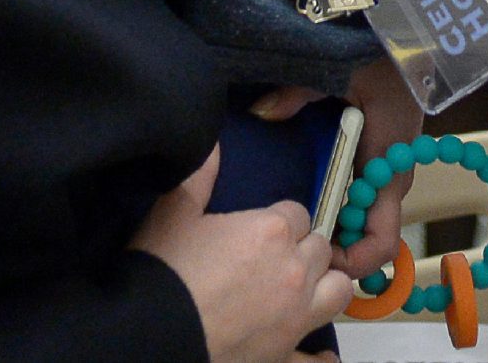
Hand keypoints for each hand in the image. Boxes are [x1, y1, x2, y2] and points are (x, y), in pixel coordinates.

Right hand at [131, 147, 353, 362]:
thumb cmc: (162, 272)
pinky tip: (321, 355)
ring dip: (325, 285)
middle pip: (318, 247)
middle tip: (273, 257)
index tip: (259, 229)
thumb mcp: (174, 213)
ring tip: (303, 288)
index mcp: (272, 231)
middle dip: (301, 248)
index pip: (296, 212)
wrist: (150, 333)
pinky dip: (321, 358)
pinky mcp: (284, 354)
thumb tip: (212, 145)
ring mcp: (295, 316)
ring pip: (337, 290)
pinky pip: (318, 360)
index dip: (278, 219)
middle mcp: (294, 271)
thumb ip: (199, 175)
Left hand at [248, 61, 418, 280]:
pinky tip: (312, 185)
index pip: (380, 240)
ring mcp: (389, 165)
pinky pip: (363, 193)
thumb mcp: (341, 71)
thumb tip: (263, 112)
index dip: (351, 261)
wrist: (413, 30)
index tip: (316, 256)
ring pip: (363, 215)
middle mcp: (392, 174)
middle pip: (367, 233)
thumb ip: (298, 93)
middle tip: (294, 235)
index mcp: (388, 166)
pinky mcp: (383, 152)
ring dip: (335, 220)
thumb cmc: (386, 53)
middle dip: (334, 243)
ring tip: (297, 212)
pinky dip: (340, 199)